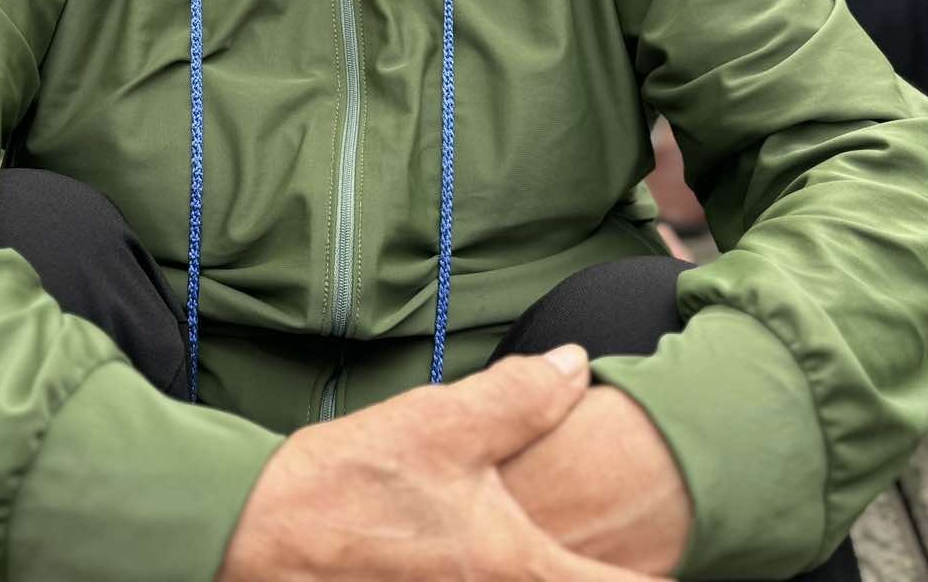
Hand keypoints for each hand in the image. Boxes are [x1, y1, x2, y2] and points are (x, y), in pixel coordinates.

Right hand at [216, 348, 658, 581]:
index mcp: (519, 569)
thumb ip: (521, 397)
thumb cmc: (345, 486)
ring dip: (547, 567)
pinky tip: (473, 552)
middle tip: (629, 550)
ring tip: (544, 546)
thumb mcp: (441, 423)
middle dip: (600, 566)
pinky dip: (488, 573)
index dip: (659, 577)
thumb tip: (576, 366)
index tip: (675, 562)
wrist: (252, 538)